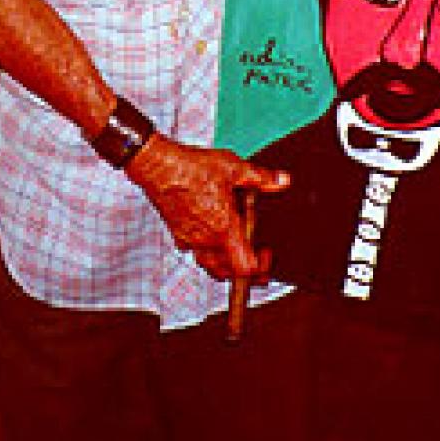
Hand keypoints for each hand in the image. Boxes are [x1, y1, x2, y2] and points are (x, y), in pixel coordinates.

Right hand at [126, 134, 287, 281]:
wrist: (157, 167)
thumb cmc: (191, 167)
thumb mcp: (233, 168)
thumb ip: (261, 178)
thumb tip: (282, 180)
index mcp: (223, 229)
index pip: (245, 267)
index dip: (260, 268)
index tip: (266, 256)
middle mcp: (206, 241)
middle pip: (228, 273)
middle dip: (243, 268)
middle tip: (255, 255)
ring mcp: (189, 240)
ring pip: (210, 265)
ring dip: (226, 262)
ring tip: (236, 246)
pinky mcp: (178, 235)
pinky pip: (196, 251)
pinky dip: (207, 249)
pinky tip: (211, 231)